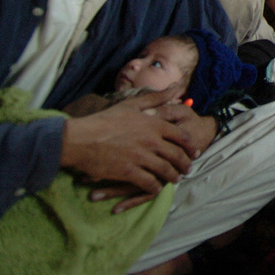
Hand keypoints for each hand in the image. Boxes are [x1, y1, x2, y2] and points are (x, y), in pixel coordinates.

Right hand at [88, 102, 216, 212]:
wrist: (80, 138)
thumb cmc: (105, 119)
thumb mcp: (133, 104)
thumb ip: (157, 97)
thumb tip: (177, 86)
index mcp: (154, 124)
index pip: (181, 136)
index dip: (190, 145)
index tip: (194, 151)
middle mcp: (151, 141)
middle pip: (177, 155)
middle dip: (185, 164)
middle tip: (188, 169)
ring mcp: (141, 157)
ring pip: (166, 170)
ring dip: (173, 176)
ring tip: (176, 179)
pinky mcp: (129, 172)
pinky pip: (149, 183)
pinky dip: (155, 187)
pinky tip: (156, 188)